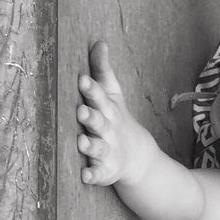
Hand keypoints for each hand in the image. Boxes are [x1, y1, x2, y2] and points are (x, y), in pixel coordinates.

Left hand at [76, 40, 155, 186]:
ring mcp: (108, 151)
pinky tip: (85, 177)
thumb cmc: (116, 119)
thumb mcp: (113, 95)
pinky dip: (93, 176)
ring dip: (90, 146)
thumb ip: (103, 70)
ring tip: (81, 144)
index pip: (99, 97)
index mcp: (108, 110)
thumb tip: (99, 42)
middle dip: (91, 117)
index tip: (81, 80)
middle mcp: (108, 130)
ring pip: (98, 148)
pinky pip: (99, 174)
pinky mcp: (105, 171)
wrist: (138, 157)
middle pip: (99, 122)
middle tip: (81, 111)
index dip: (91, 89)